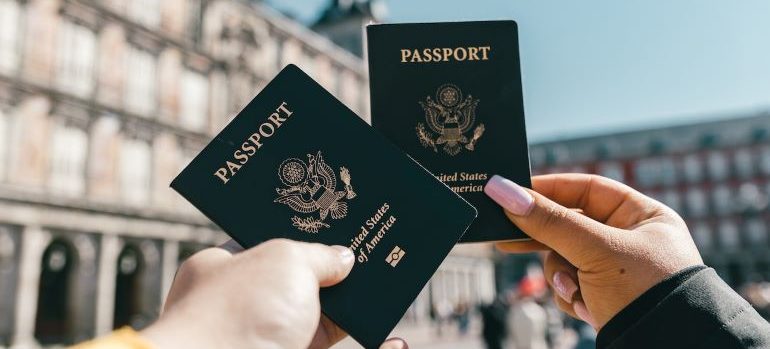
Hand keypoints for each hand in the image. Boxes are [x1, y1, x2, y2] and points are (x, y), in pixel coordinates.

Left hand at [142, 239, 407, 348]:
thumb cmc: (239, 313)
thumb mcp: (284, 259)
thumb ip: (319, 253)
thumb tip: (344, 259)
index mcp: (228, 268)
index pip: (271, 241)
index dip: (307, 232)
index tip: (341, 224)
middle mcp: (248, 305)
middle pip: (304, 281)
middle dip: (338, 271)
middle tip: (376, 252)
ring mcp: (272, 338)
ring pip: (325, 319)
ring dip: (358, 308)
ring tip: (394, 284)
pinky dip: (375, 347)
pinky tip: (396, 341)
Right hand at [485, 174, 702, 329]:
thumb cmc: (646, 292)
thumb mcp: (594, 250)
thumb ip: (548, 221)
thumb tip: (503, 190)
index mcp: (642, 216)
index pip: (587, 188)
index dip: (549, 189)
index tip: (513, 193)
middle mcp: (630, 239)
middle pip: (570, 226)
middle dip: (545, 240)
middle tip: (506, 238)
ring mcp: (616, 270)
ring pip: (564, 258)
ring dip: (561, 276)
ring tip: (573, 291)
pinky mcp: (605, 297)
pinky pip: (570, 285)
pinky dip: (571, 296)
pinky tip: (585, 308)